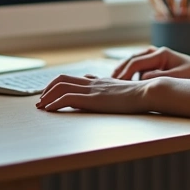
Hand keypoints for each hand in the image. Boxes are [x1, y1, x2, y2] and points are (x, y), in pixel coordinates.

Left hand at [35, 74, 150, 113]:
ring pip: (61, 87)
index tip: (51, 95)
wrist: (148, 92)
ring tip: (41, 107)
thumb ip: (113, 92)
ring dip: (47, 97)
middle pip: (62, 79)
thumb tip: (107, 94)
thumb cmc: (141, 95)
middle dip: (47, 89)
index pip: (73, 79)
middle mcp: (93, 83)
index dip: (58, 86)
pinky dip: (55, 104)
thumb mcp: (123, 92)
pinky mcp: (93, 99)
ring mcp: (93, 90)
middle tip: (40, 100)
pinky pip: (68, 99)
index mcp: (100, 81)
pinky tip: (50, 110)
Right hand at [112, 46, 189, 80]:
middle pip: (132, 59)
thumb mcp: (178, 78)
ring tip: (114, 82)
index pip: (136, 62)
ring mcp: (157, 57)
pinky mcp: (158, 63)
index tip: (115, 83)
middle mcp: (157, 52)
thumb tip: (141, 78)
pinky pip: (140, 67)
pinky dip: (132, 73)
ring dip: (124, 71)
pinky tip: (127, 83)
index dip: (124, 73)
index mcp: (161, 53)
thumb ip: (160, 77)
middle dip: (120, 70)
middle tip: (108, 82)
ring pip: (134, 62)